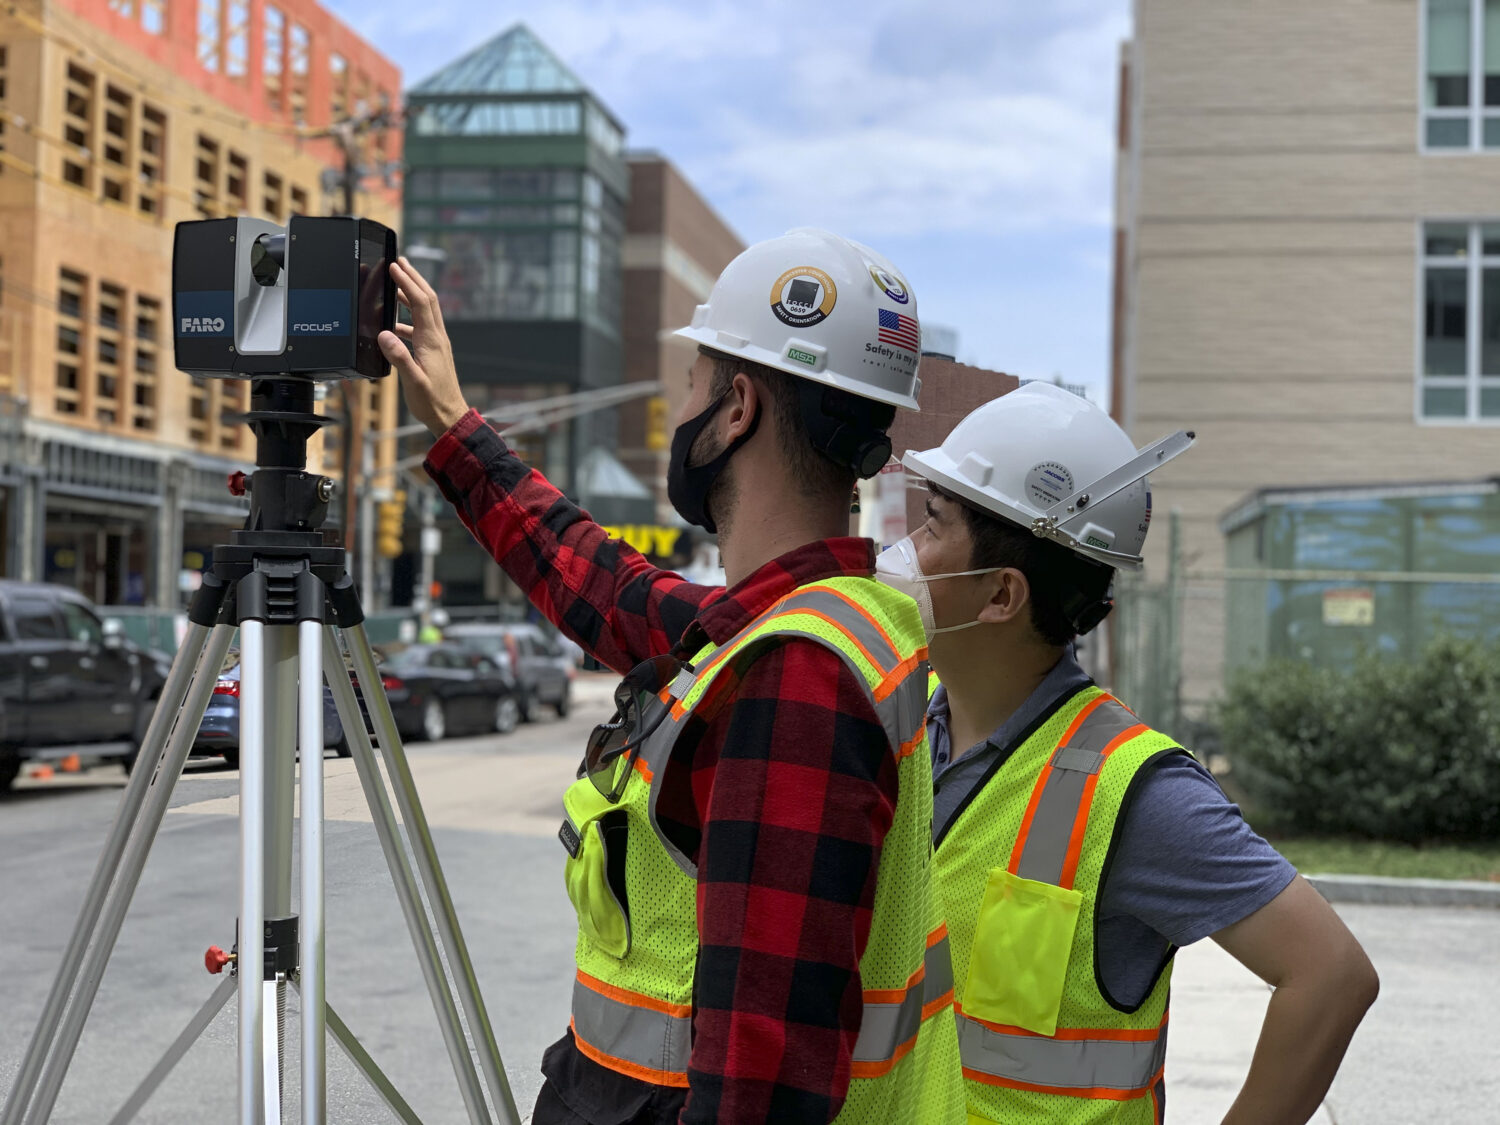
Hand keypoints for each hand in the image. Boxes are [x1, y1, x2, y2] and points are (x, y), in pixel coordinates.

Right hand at [378, 257, 469, 437]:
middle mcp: (437, 338)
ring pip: (426, 312)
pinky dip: (409, 317)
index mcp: (432, 341)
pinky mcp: (435, 352)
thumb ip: (400, 358)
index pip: (421, 303)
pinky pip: (421, 327)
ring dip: (411, 295)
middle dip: (414, 279)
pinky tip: (395, 324)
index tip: (395, 266)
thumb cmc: (433, 402)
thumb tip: (385, 334)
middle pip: (428, 300)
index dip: (408, 282)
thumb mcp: (413, 381)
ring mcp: (437, 344)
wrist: (450, 416)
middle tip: (400, 262)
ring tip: (397, 284)